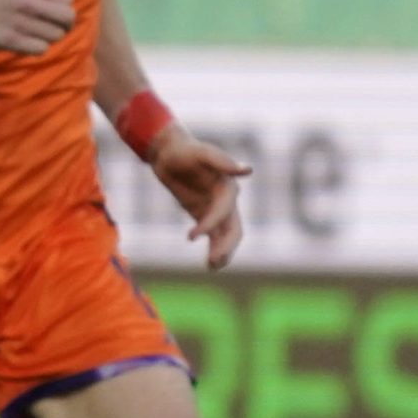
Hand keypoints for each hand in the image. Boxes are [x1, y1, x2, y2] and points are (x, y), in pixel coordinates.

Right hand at [0, 0, 85, 53]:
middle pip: (68, 19)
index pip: (68, 1)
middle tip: (52, 25)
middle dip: (63, 25)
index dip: (61, 7)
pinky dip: (37, 48)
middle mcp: (28, 0)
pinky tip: (27, 41)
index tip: (48, 8)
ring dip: (49, 37)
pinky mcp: (11, 40)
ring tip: (36, 32)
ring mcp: (19, 21)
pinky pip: (42, 49)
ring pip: (56, 36)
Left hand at [148, 126, 251, 268]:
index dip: (210, 224)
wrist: (170, 152)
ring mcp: (216, 208)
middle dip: (225, 245)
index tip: (191, 236)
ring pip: (226, 235)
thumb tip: (248, 170)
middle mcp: (226, 199)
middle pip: (233, 227)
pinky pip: (213, 234)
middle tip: (213, 261)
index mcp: (228, 186)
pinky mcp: (203, 213)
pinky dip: (214, 247)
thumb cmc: (186, 150)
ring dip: (222, 251)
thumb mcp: (201, 153)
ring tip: (212, 266)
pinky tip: (211, 264)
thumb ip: (222, 162)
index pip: (224, 210)